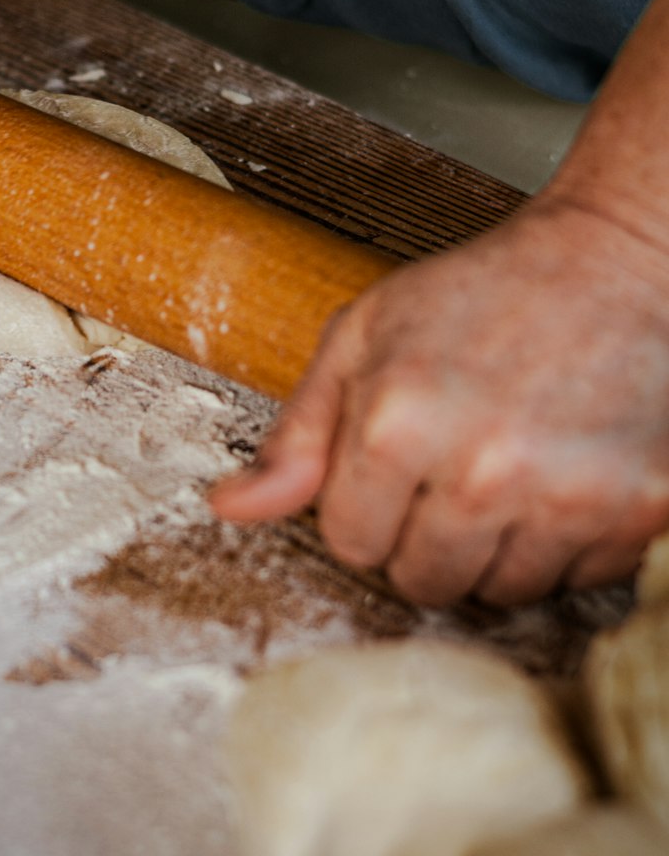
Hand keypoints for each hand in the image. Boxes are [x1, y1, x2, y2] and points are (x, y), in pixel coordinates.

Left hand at [211, 196, 668, 605]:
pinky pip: (577, 580)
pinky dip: (567, 542)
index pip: (352, 543)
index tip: (398, 460)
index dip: (368, 504)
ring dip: (497, 545)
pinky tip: (565, 473)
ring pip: (501, 592)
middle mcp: (484, 471)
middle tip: (457, 462)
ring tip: (514, 463)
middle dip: (425, 535)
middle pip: (422, 582)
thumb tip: (228, 510)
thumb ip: (297, 435)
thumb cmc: (484, 293)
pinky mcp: (642, 514)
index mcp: (399, 424)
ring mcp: (570, 498)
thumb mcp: (365, 338)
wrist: (620, 262)